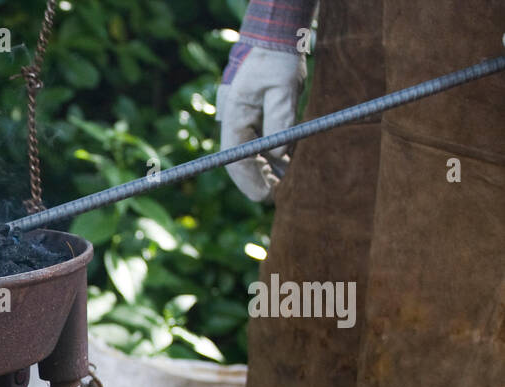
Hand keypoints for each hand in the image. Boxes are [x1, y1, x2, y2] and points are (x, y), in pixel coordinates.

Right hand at [216, 43, 305, 202]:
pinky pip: (268, 150)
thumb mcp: (281, 86)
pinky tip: (295, 168)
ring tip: (293, 187)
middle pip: (245, 165)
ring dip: (273, 173)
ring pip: (257, 160)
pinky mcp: (261, 125)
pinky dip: (281, 161)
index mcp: (235, 120)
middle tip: (283, 197)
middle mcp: (238, 127)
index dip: (249, 181)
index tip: (266, 196)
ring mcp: (248, 128)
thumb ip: (280, 118)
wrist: (276, 44)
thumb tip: (280, 150)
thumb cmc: (276, 62)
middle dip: (262, 182)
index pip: (237, 160)